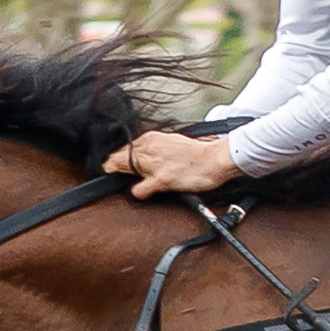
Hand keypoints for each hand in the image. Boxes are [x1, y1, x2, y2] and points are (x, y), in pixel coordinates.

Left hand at [103, 128, 242, 198]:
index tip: (119, 168)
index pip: (123, 148)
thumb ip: (154, 147)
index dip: (117, 160)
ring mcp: (154, 164)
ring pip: (121, 169)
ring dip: (123, 178)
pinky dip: (139, 193)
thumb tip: (141, 155)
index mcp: (150, 138)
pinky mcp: (161, 179)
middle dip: (115, 168)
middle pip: (117, 158)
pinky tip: (147, 192)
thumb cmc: (196, 154)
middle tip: (120, 176)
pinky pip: (138, 190)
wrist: (214, 159)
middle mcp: (149, 147)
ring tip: (137, 181)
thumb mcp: (171, 142)